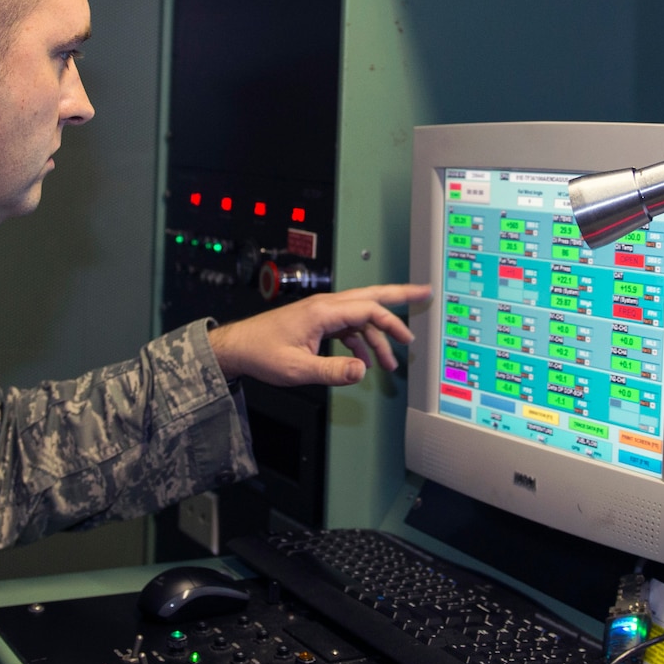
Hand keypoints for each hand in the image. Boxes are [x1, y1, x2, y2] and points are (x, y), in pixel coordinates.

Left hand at [208, 284, 431, 386]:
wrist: (238, 347)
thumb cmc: (261, 352)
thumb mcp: (297, 369)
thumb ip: (332, 372)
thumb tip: (362, 372)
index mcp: (323, 311)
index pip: (368, 310)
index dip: (391, 324)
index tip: (406, 339)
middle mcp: (325, 306)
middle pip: (371, 296)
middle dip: (400, 294)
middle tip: (425, 292)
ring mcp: (322, 313)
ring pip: (361, 315)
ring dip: (379, 336)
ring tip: (392, 361)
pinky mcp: (318, 322)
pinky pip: (349, 327)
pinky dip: (362, 342)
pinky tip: (364, 362)